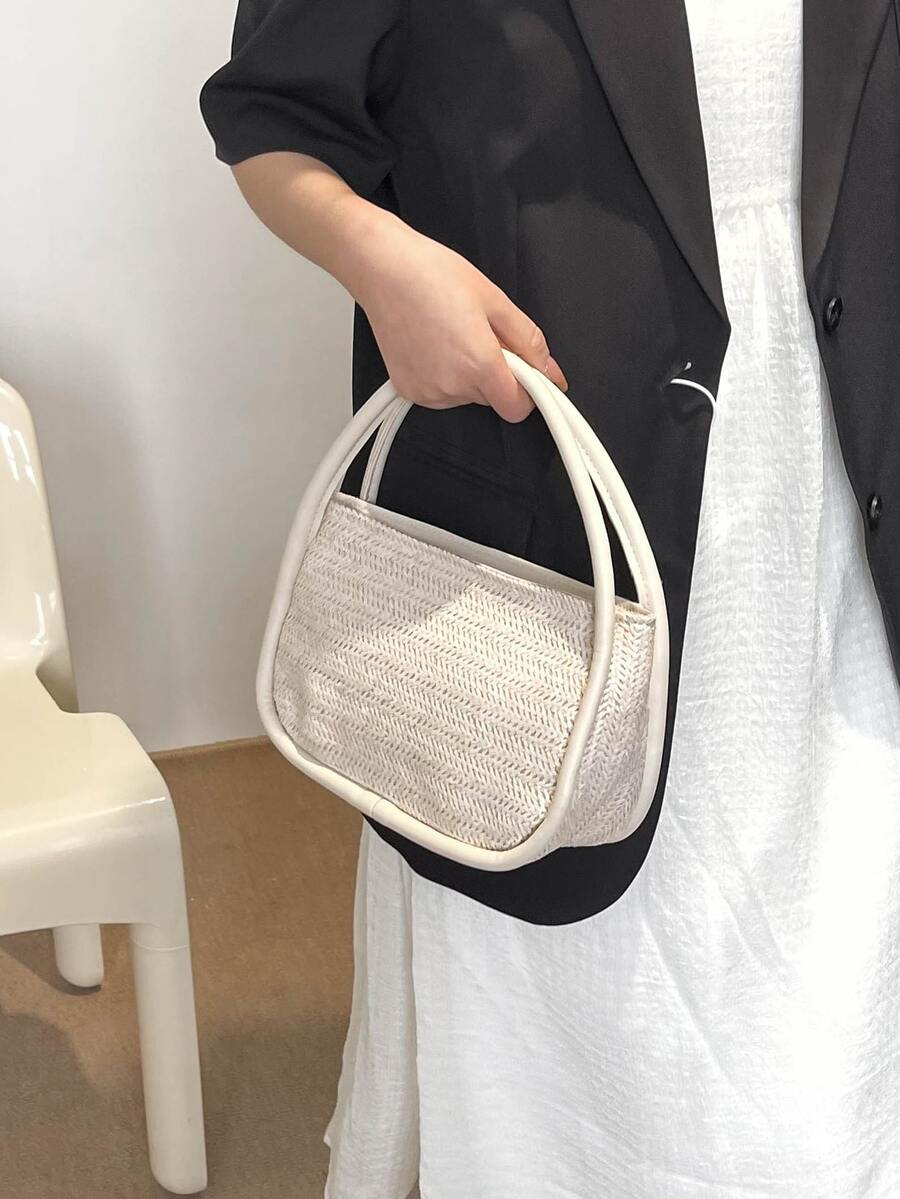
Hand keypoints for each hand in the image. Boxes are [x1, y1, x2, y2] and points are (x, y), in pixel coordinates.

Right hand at [347, 210, 567, 421]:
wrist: (382, 269)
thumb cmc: (431, 275)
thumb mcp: (494, 299)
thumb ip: (528, 340)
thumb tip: (549, 370)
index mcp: (479, 364)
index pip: (517, 408)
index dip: (527, 392)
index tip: (526, 373)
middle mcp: (452, 386)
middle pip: (492, 398)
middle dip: (495, 371)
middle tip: (480, 333)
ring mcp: (427, 392)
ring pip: (467, 395)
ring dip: (469, 373)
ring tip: (452, 333)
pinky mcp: (409, 390)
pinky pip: (442, 393)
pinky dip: (445, 375)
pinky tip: (434, 344)